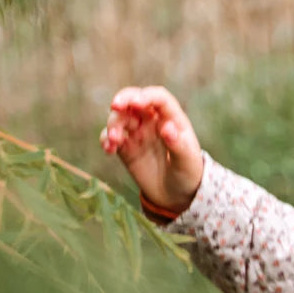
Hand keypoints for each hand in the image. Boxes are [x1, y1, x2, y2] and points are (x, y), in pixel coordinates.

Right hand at [100, 86, 203, 215]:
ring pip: (120, 117)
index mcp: (172, 118)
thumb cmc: (187, 174)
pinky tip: (108, 149)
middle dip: (123, 99)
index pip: (158, 98)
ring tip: (114, 140)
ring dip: (113, 123)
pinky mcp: (125, 147)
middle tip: (114, 106)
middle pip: (134, 100)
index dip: (147, 96)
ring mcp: (137, 132)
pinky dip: (106, 139)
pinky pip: (111, 136)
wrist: (176, 195)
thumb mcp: (187, 162)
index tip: (136, 103)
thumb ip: (178, 145)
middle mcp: (152, 121)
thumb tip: (167, 127)